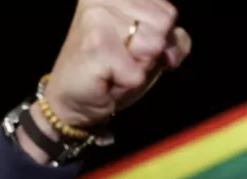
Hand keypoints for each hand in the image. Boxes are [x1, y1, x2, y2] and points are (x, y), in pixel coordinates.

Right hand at [43, 0, 190, 128]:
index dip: (160, 37)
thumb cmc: (112, 70)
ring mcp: (97, 18)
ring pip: (153, 45)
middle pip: (164, 24)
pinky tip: (107, 78)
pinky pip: (138, 73)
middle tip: (123, 59)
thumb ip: (173, 39)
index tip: (132, 46)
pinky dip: (128, 84)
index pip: (168, 11)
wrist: (73, 99)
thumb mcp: (151, 49)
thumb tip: (168, 50)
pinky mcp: (96, 46)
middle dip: (151, 51)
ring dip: (139, 66)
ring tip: (116, 67)